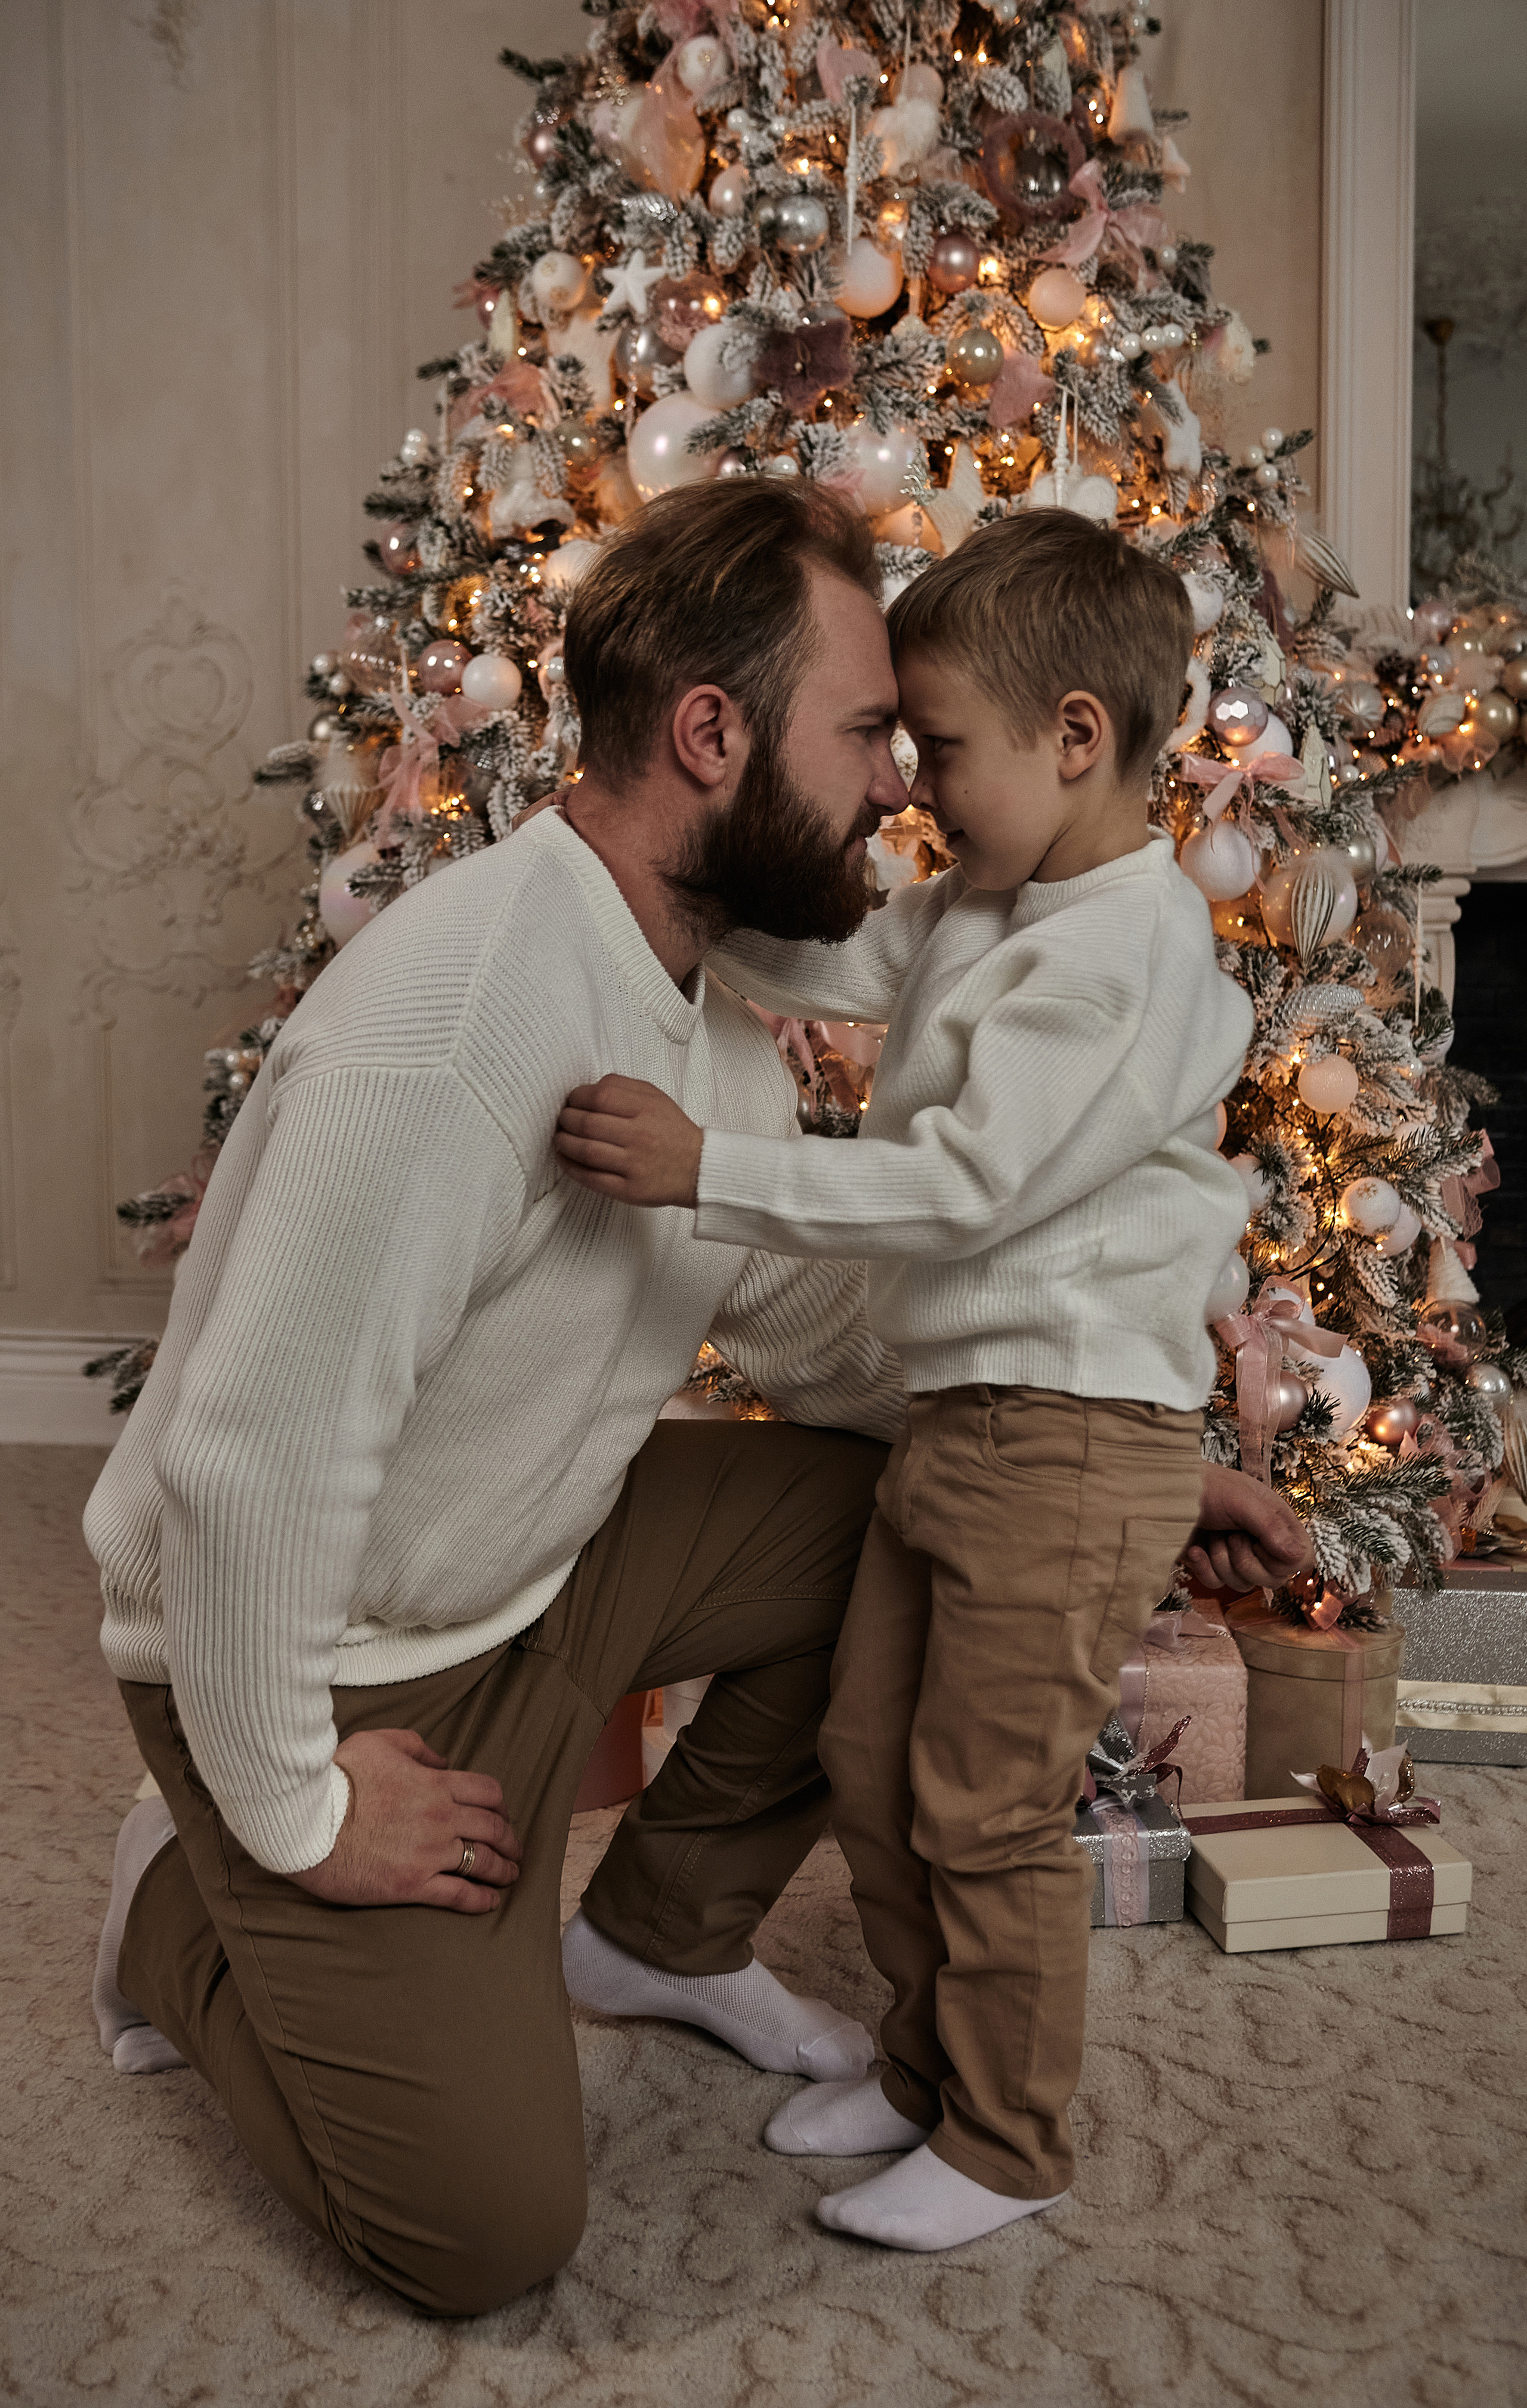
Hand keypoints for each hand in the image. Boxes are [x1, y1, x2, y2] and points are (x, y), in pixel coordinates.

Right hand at [288, 1728, 520, 1913]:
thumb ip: (416, 1747)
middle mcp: (440, 1818)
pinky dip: (479, 1900)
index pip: (488, 1793)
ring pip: (483, 1862)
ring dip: (503, 1869)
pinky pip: (457, 1895)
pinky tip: (490, 1903)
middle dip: (510, 1839)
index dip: (500, 1805)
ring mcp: (429, 1853)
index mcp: (435, 1784)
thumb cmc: (337, 1777)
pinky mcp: (411, 1884)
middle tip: (514, 1848)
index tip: (502, 1815)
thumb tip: (443, 1761)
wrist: (307, 1819)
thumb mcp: (378, 1742)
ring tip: (510, 1875)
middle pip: (493, 1828)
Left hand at [555, 1074, 703, 1207]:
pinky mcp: (629, 1189)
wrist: (699, 1169)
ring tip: (560, 1138)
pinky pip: (592, 1178)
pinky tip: (565, 1159)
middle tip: (562, 1119)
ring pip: (586, 1151)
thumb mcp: (656, 1098)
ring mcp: (634, 1164)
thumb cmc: (672, 1132)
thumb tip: (587, 1089)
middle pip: (587, 1123)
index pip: (599, 1097)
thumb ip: (623, 1087)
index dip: (576, 1097)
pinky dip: (572, 1168)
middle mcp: (640, 1136)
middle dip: (566, 1119)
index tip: (571, 1101)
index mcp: (647, 1109)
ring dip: (564, 1143)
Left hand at [1184, 1462, 1315, 1592]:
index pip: (1301, 1558)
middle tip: (1231, 1537)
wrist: (1163, 1490)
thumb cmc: (1205, 1486)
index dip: (1284, 1560)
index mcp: (1276, 1521)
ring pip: (1244, 1584)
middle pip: (1274, 1578)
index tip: (1262, 1544)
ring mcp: (1236, 1554)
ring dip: (1222, 1562)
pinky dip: (1204, 1568)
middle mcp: (1261, 1540)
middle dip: (1247, 1562)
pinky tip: (1195, 1550)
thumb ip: (1270, 1527)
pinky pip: (1218, 1584)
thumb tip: (1298, 1557)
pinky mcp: (1212, 1564)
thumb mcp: (1241, 1501)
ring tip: (1212, 1536)